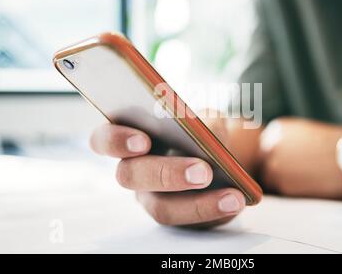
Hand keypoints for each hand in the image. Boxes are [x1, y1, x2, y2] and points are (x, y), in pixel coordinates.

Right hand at [89, 119, 245, 226]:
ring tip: (233, 196)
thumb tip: (208, 133)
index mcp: (130, 139)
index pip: (103, 139)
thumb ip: (202, 120)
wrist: (220, 154)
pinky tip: (238, 201)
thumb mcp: (205, 118)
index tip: (142, 140)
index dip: (116, 141)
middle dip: (166, 174)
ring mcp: (152, 197)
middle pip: (131, 177)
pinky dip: (215, 212)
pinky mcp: (176, 217)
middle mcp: (135, 171)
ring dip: (198, 204)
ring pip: (161, 209)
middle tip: (203, 172)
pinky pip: (189, 223)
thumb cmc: (201, 130)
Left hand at [259, 118, 341, 198]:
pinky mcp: (282, 185)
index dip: (277, 157)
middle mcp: (269, 145)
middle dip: (277, 169)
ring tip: (307, 177)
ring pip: (269, 178)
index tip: (292, 161)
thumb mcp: (304, 131)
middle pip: (263, 163)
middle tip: (300, 172)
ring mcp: (273, 165)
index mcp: (276, 130)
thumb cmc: (335, 144)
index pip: (265, 148)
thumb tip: (268, 155)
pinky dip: (292, 190)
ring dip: (282, 181)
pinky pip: (280, 191)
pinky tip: (309, 184)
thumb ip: (283, 139)